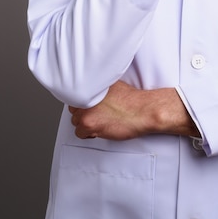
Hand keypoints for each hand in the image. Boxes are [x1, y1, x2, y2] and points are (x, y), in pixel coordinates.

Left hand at [69, 80, 198, 139]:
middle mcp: (86, 95)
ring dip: (86, 123)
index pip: (75, 94)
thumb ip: (99, 88)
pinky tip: (101, 129)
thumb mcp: (114, 85)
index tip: (90, 106)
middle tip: (98, 114)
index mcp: (92, 84)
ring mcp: (86, 109)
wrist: (143, 110)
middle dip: (84, 112)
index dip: (84, 102)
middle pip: (74, 108)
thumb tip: (91, 93)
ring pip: (75, 121)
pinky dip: (89, 134)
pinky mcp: (89, 123)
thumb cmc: (133, 100)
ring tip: (101, 121)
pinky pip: (79, 133)